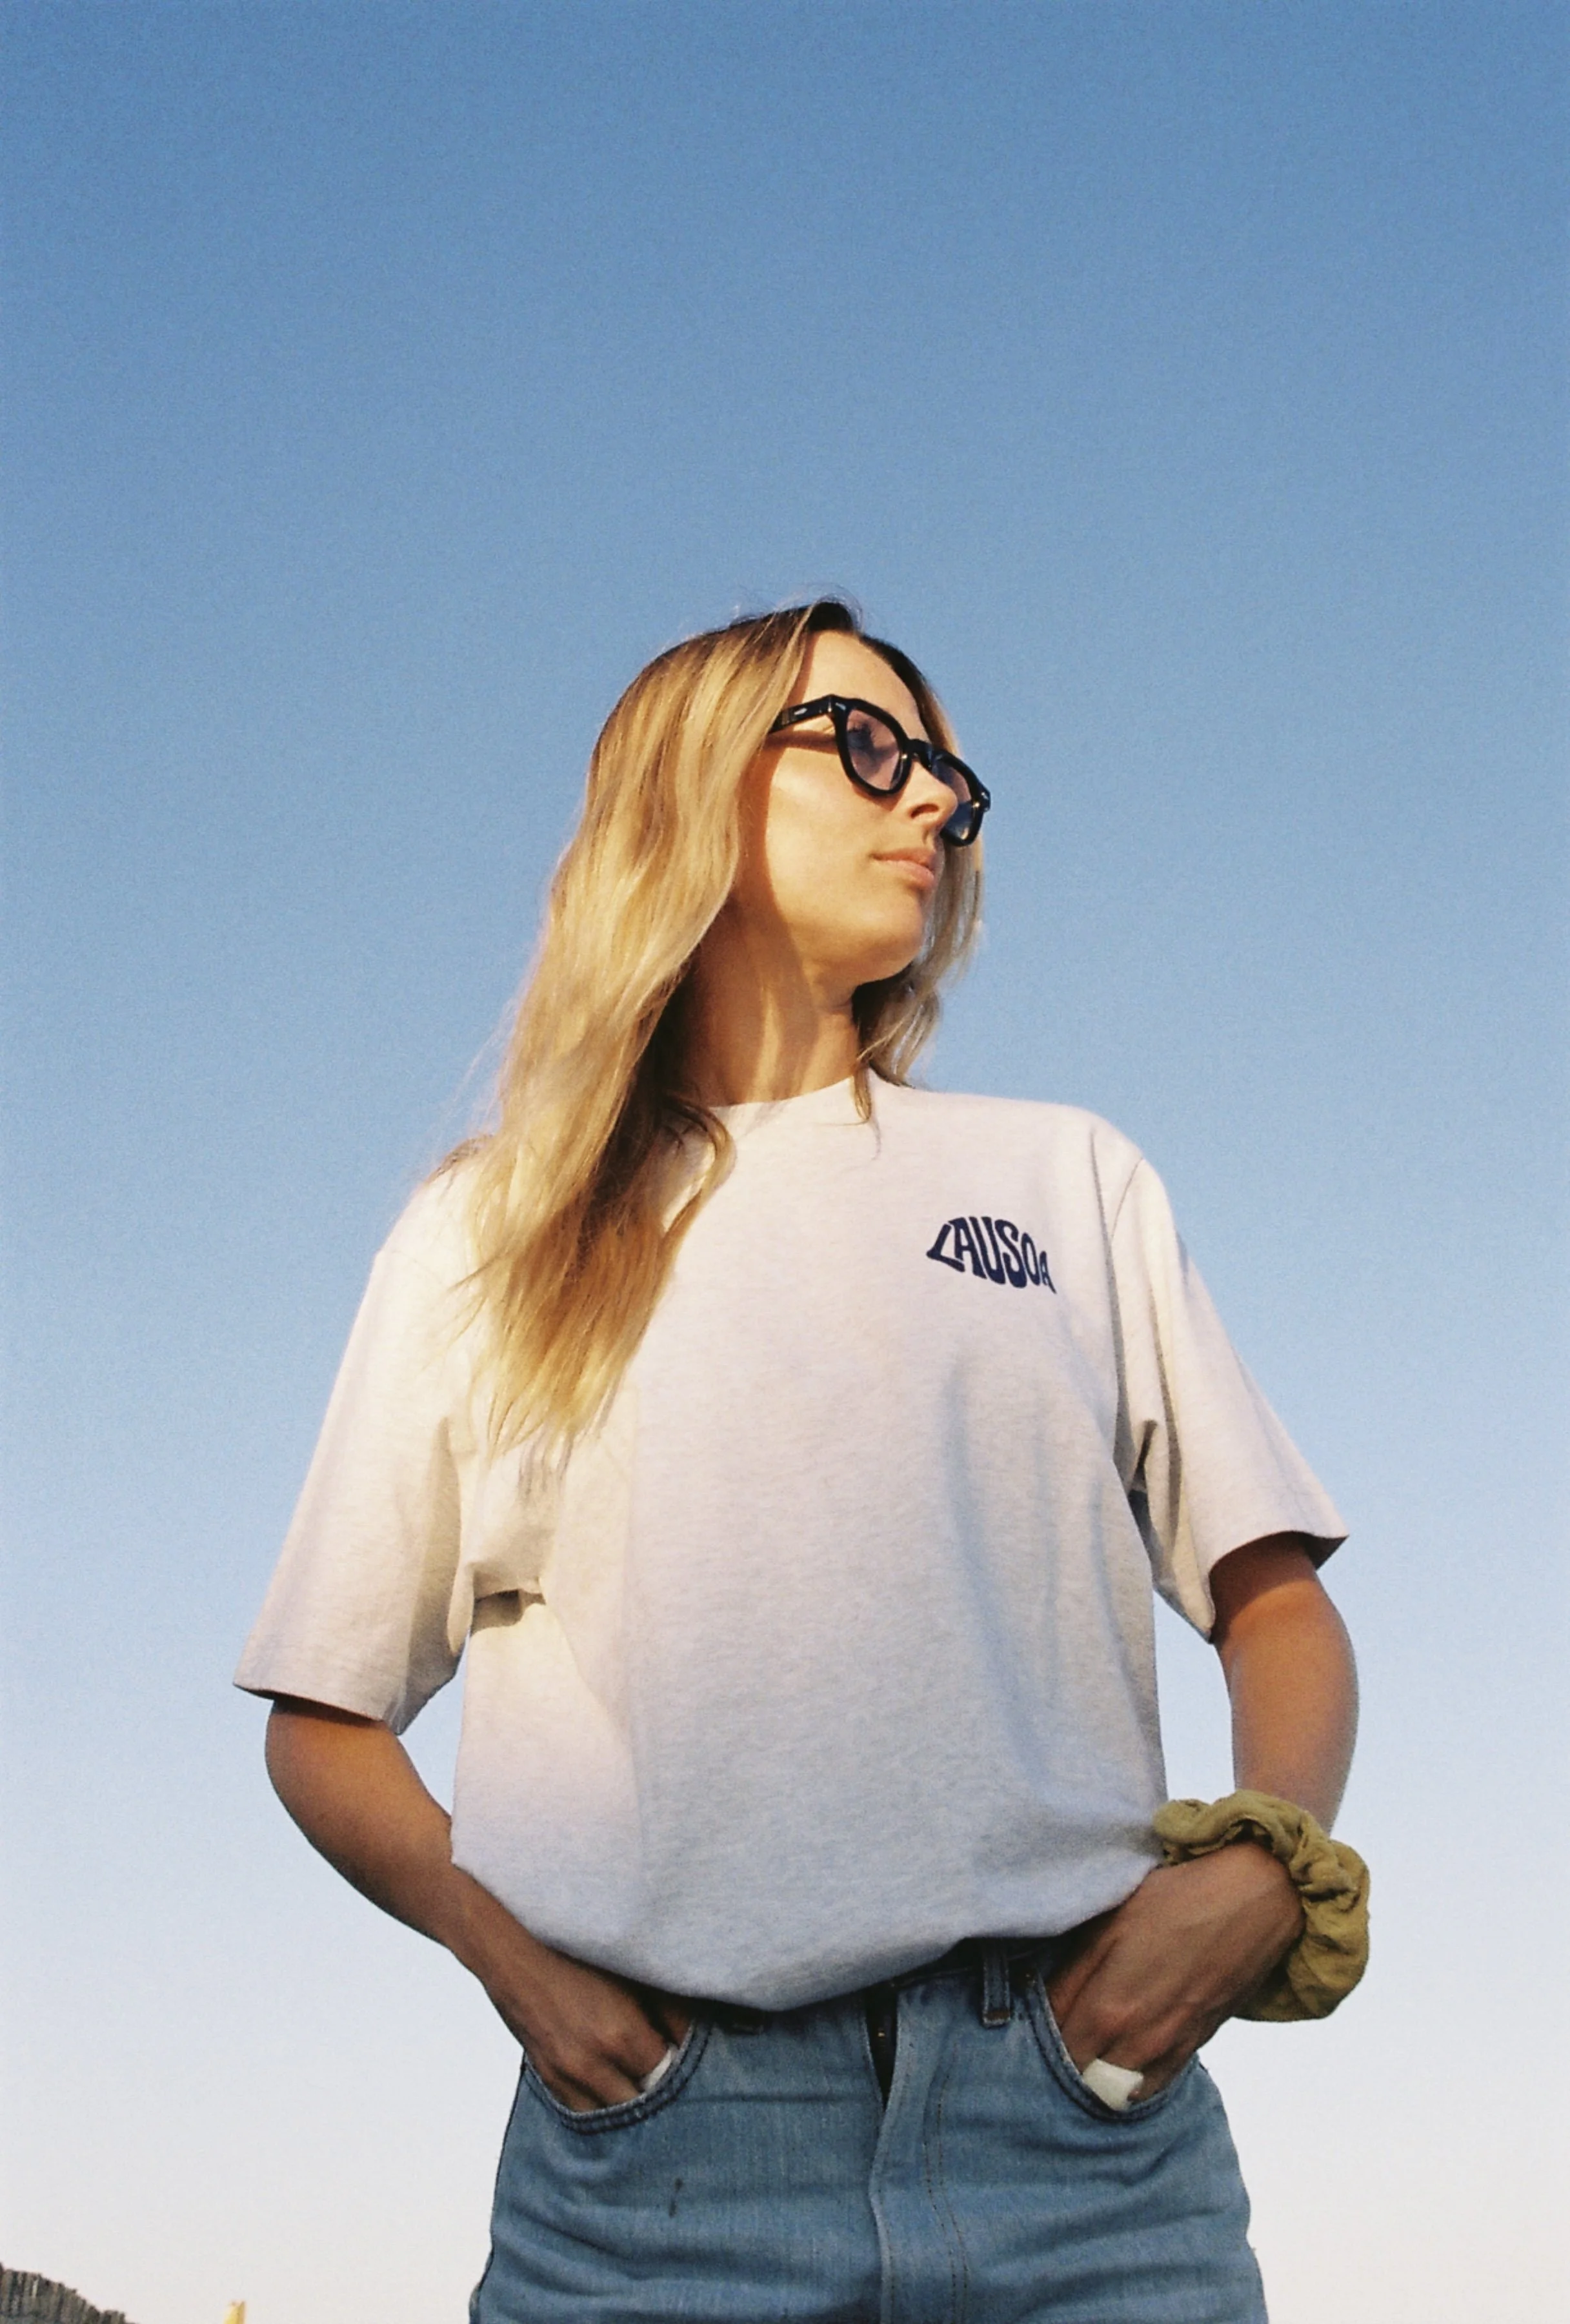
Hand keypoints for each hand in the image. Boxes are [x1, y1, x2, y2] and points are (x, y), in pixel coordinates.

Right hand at [446, 1870, 689, 2112]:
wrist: (506, 1947)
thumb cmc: (573, 1948)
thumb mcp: (630, 1969)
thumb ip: (670, 2007)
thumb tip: (694, 2037)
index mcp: (619, 2036)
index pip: (671, 2074)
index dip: (687, 2065)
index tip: (695, 2054)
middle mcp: (591, 2066)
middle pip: (644, 2104)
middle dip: (662, 2090)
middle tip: (674, 2070)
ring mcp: (564, 2076)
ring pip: (612, 2116)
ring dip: (630, 2101)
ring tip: (644, 2080)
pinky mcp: (545, 2076)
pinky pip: (581, 2110)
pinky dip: (601, 2103)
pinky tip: (614, 2086)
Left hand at [1046, 1846, 1302, 2099]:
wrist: (1254, 1903)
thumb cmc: (1176, 1900)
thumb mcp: (1109, 1923)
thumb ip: (1072, 1974)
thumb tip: (1043, 2005)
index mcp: (1108, 2009)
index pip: (1056, 2050)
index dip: (1038, 2038)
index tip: (1029, 2022)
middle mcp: (1138, 2042)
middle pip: (1083, 2080)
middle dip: (1065, 2063)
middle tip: (1054, 2035)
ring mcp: (1170, 2050)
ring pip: (1117, 2091)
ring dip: (1096, 2077)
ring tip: (1085, 2048)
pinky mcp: (1196, 2046)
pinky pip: (1152, 2084)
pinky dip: (1131, 2080)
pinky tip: (1120, 2055)